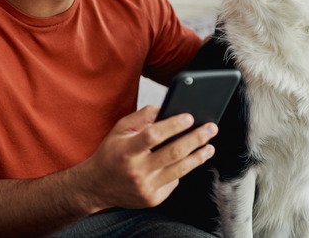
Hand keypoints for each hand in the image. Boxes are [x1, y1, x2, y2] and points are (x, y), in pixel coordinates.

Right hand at [77, 105, 216, 211]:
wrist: (97, 186)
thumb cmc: (112, 153)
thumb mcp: (120, 130)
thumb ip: (142, 117)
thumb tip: (166, 109)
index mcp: (126, 151)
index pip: (153, 136)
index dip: (173, 126)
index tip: (190, 117)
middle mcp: (136, 171)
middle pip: (173, 153)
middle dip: (196, 138)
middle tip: (211, 128)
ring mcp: (146, 187)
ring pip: (180, 169)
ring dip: (199, 156)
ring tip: (210, 145)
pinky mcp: (153, 199)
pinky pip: (174, 181)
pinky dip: (183, 168)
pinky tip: (189, 159)